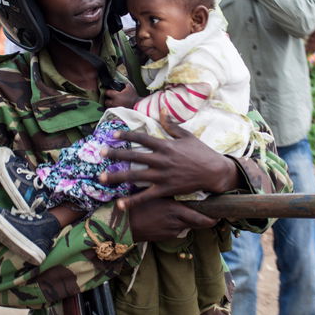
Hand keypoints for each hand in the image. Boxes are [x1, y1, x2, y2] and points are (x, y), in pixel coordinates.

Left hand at [99, 120, 239, 209]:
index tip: (113, 135)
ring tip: (102, 178)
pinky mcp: (165, 189)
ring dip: (117, 176)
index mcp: (165, 145)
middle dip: (116, 154)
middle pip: (133, 156)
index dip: (127, 135)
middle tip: (101, 153)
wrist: (214, 172)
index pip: (142, 138)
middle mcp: (161, 160)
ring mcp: (162, 176)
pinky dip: (132, 201)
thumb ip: (172, 125)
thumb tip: (162, 110)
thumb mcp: (187, 136)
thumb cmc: (201, 152)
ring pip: (135, 176)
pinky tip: (119, 204)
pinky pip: (145, 196)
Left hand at [103, 81, 138, 108]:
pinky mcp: (118, 112)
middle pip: (106, 102)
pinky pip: (113, 110)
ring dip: (110, 104)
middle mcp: (114, 102)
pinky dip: (113, 108)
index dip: (107, 91)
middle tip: (109, 97)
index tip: (108, 90)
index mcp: (116, 95)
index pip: (107, 92)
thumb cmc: (133, 96)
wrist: (138, 105)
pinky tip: (116, 106)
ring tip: (112, 102)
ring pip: (109, 106)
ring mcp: (116, 108)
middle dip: (107, 99)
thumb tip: (120, 82)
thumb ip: (124, 84)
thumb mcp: (129, 87)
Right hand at [127, 196, 216, 241]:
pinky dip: (177, 226)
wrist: (125, 225)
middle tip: (214, 218)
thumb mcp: (155, 193)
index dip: (211, 218)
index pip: (199, 217)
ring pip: (186, 227)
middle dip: (206, 222)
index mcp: (174, 209)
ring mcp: (170, 231)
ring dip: (189, 222)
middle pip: (197, 224)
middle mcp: (175, 222)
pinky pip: (176, 231)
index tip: (218, 216)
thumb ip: (168, 190)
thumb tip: (179, 181)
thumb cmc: (138, 205)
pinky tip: (170, 220)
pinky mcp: (164, 237)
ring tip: (190, 214)